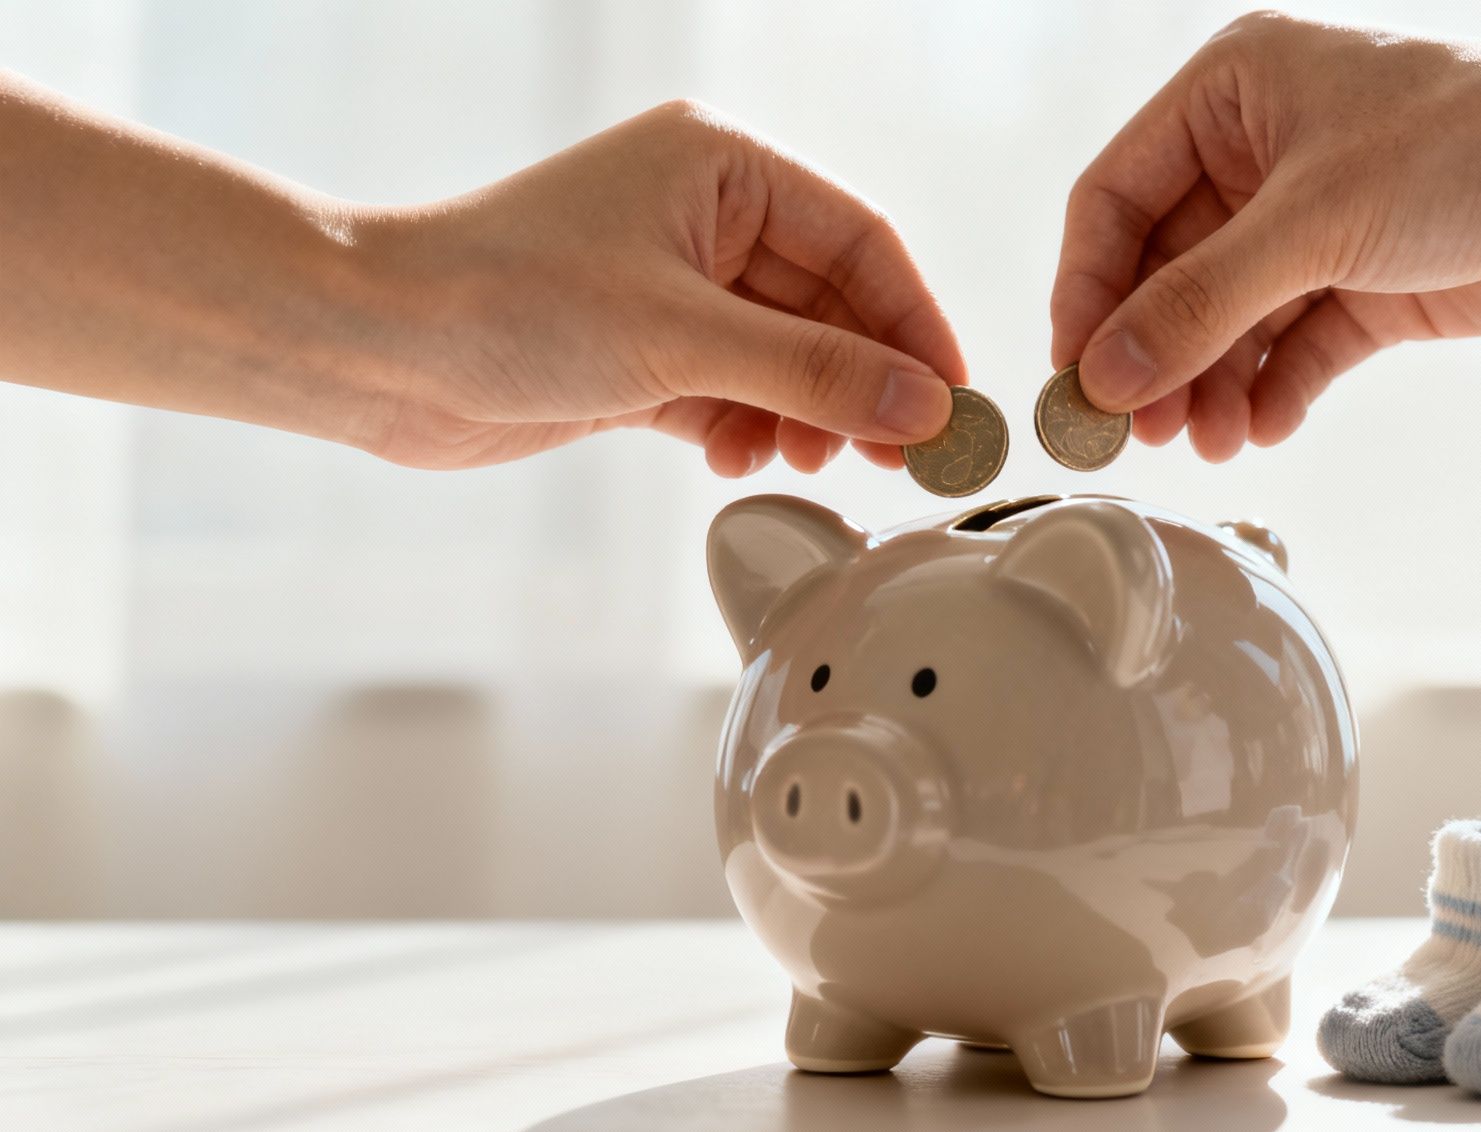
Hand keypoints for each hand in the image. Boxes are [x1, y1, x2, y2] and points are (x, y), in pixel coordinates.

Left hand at [357, 101, 964, 472]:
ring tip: (805, 460)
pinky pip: (730, 389)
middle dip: (860, 381)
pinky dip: (746, 426)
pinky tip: (737, 459)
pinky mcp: (639, 349)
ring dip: (804, 413)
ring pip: (783, 355)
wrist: (372, 348)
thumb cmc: (509, 300)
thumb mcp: (683, 337)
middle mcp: (703, 217)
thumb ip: (816, 372)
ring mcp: (670, 285)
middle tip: (900, 454)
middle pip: (828, 304)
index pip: (860, 240)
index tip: (952, 399)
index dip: (915, 321)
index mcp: (722, 167)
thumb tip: (925, 404)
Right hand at [1050, 12, 1480, 460]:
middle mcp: (1262, 155)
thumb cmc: (1472, 146)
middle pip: (1166, 271)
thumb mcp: (1314, 223)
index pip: (1114, 198)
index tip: (1074, 376)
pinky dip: (1271, 391)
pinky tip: (1261, 429)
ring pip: (1226, 320)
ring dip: (1208, 385)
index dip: (1087, 290)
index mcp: (1232, 93)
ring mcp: (1315, 223)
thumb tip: (1102, 376)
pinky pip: (1290, 349)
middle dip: (1152, 353)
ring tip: (1205, 443)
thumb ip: (1200, 304)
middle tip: (1133, 433)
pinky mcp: (1366, 283)